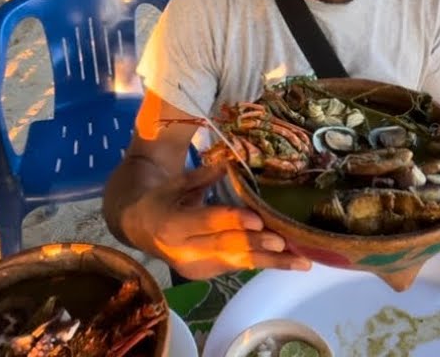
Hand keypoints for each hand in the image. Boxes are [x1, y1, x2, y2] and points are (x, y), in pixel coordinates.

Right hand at [127, 164, 311, 280]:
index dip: (233, 220)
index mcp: (173, 224)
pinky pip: (237, 266)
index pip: (207, 222)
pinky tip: (287, 262)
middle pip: (226, 247)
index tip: (258, 219)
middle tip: (284, 242)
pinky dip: (263, 262)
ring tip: (300, 262)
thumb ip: (203, 176)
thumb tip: (228, 163)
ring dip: (270, 262)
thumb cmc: (161, 201)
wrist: (140, 231)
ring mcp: (197, 267)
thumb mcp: (176, 183)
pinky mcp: (207, 276)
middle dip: (257, 245)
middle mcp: (184, 251)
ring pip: (237, 263)